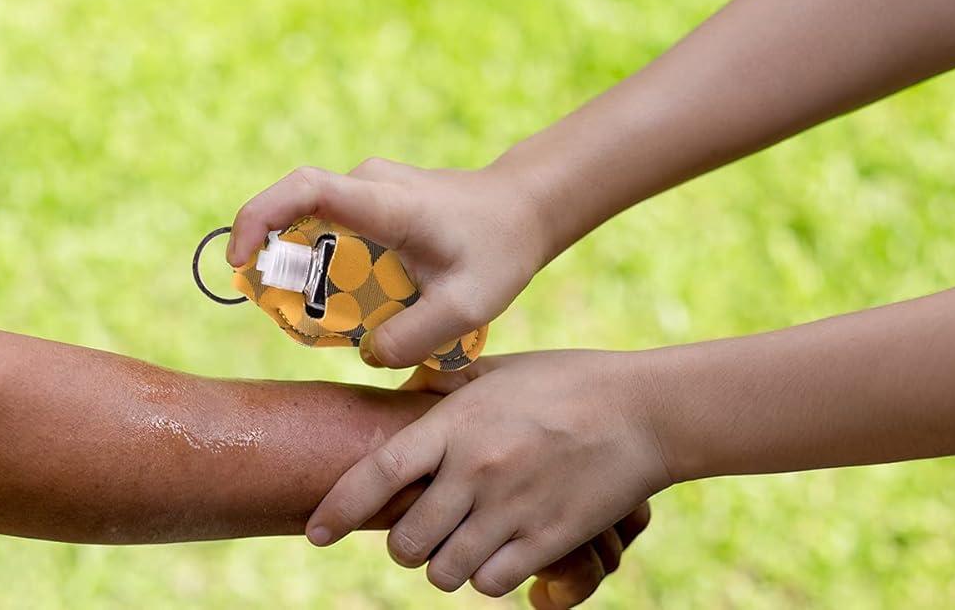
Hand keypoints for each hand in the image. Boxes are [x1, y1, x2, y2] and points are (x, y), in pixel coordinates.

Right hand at [226, 157, 546, 367]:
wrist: (522, 207)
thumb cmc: (499, 250)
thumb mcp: (469, 306)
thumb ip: (416, 336)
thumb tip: (366, 353)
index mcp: (387, 202)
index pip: (308, 189)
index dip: (261, 215)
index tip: (240, 257)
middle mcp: (368, 182)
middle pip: (297, 209)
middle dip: (276, 259)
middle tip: (285, 314)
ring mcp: (368, 185)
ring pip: (314, 221)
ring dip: (306, 266)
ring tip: (332, 315)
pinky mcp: (370, 197)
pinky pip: (331, 226)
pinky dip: (326, 262)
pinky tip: (355, 299)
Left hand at [307, 352, 669, 601]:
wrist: (640, 411)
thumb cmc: (564, 380)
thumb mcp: (494, 371)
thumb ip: (445, 390)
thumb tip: (403, 397)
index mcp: (456, 424)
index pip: (379, 472)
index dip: (338, 507)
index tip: (314, 532)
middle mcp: (475, 471)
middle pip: (405, 541)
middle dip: (404, 543)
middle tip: (421, 528)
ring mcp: (511, 510)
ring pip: (444, 572)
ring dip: (444, 564)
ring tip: (460, 541)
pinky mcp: (547, 541)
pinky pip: (492, 583)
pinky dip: (487, 577)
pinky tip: (497, 553)